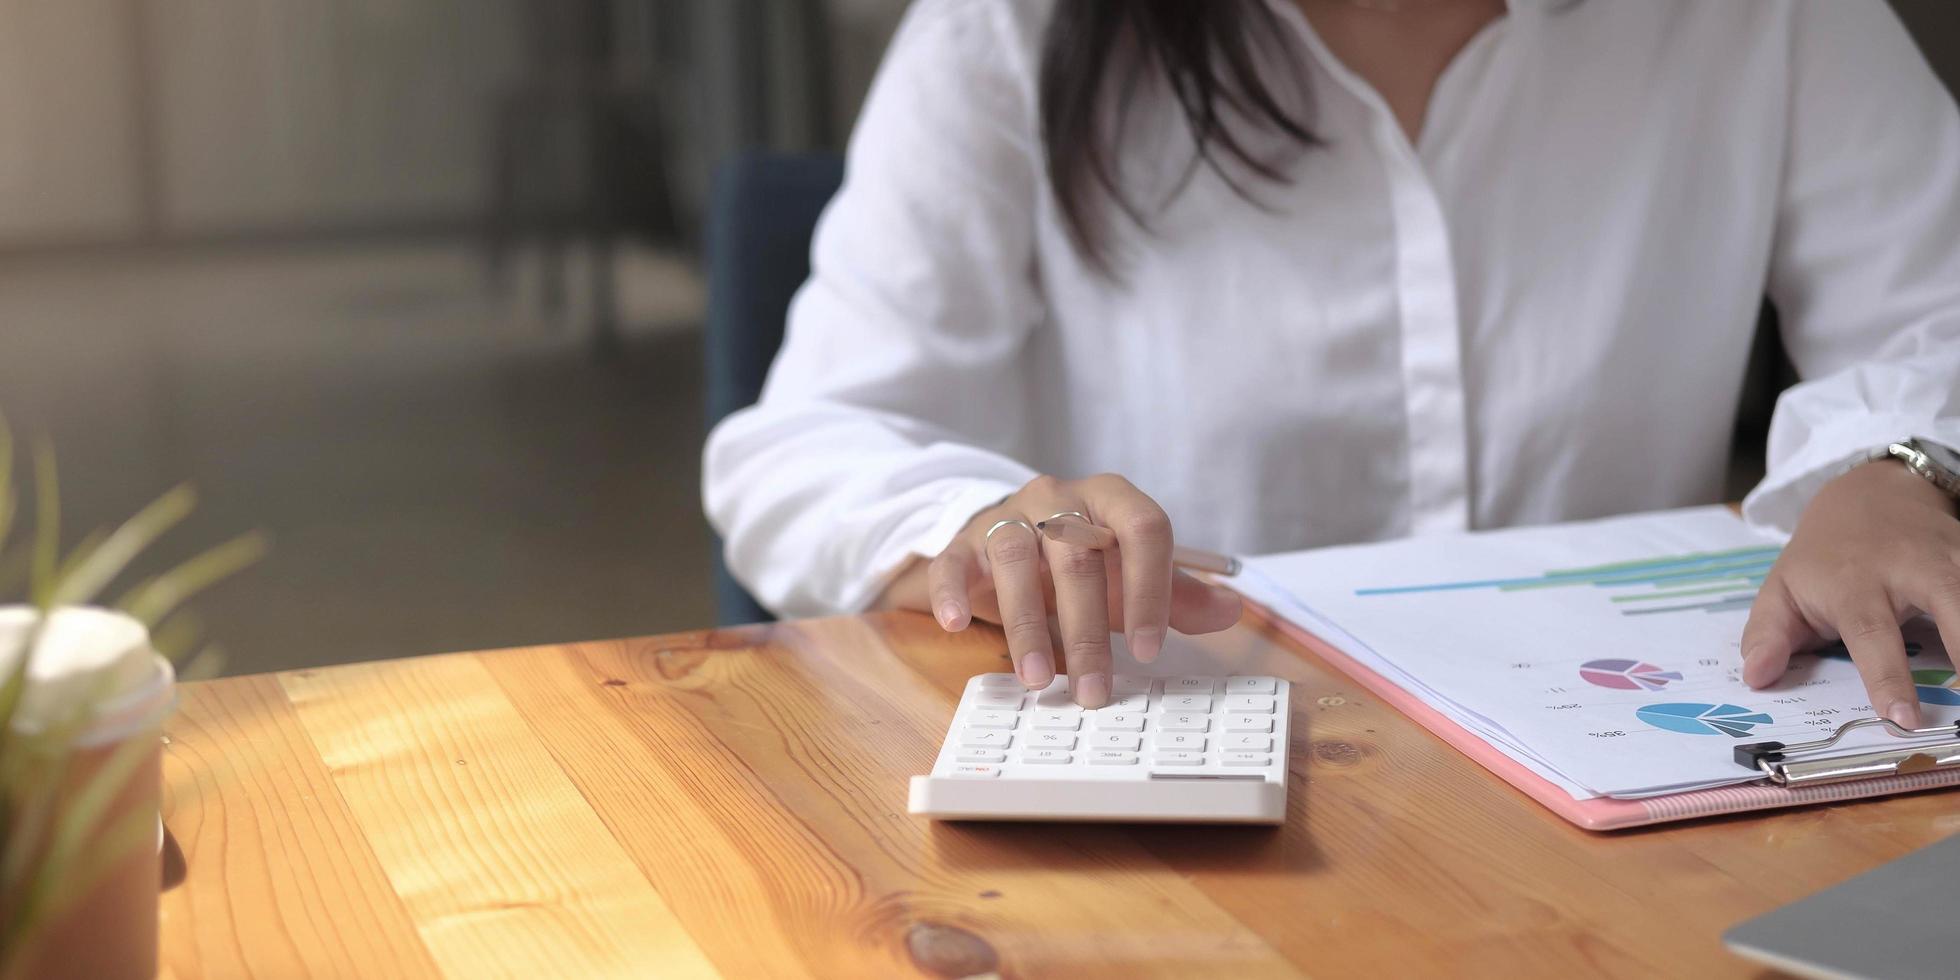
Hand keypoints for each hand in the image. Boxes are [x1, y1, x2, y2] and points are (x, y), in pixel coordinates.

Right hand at [908, 474, 1240, 706]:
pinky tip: (955, 625)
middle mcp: (1059, 498)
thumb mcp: (1128, 576)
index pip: (1143, 527)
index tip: (1150, 650)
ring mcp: (1007, 517)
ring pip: (1015, 555)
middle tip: (1093, 690)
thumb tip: (1231, 610)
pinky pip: (953, 560)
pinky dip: (951, 592)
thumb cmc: (1080, 561)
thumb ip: (1177, 594)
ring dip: (1026, 622)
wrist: (1010, 538)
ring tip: (1037, 679)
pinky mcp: (962, 542)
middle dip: (1087, 629)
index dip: (1150, 590)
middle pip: (1077, 553)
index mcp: (1110, 498)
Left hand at [1742, 459, 1959, 727]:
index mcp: (1855, 585)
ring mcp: (1955, 560)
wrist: (1874, 489)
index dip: (1887, 677)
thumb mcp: (1783, 588)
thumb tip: (1755, 678)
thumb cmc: (1825, 555)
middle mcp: (1912, 570)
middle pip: (1952, 606)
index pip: (1871, 636)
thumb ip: (1767, 635)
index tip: (1903, 718)